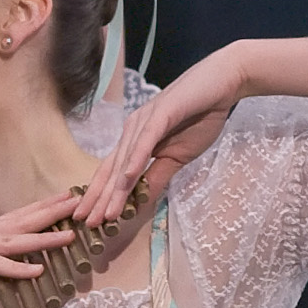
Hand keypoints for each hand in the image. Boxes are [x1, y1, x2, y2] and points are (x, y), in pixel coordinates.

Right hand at [0, 192, 82, 307]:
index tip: (67, 212)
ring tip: (67, 236)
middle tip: (78, 202)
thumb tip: (18, 285)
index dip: (40, 219)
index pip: (12, 227)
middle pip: (15, 223)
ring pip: (7, 240)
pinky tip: (35, 269)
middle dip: (48, 213)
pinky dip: (11, 266)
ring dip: (39, 238)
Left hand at [78, 48, 240, 227]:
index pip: (114, 173)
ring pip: (125, 159)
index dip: (100, 197)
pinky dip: (136, 159)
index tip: (88, 220)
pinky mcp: (161, 113)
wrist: (222, 83)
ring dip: (114, 188)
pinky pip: (145, 140)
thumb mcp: (178, 156)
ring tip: (104, 213)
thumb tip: (142, 201)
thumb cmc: (200, 117)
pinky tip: (126, 178)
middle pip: (112, 169)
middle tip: (84, 223)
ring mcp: (144, 120)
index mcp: (135, 140)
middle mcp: (133, 130)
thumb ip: (158, 176)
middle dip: (98, 198)